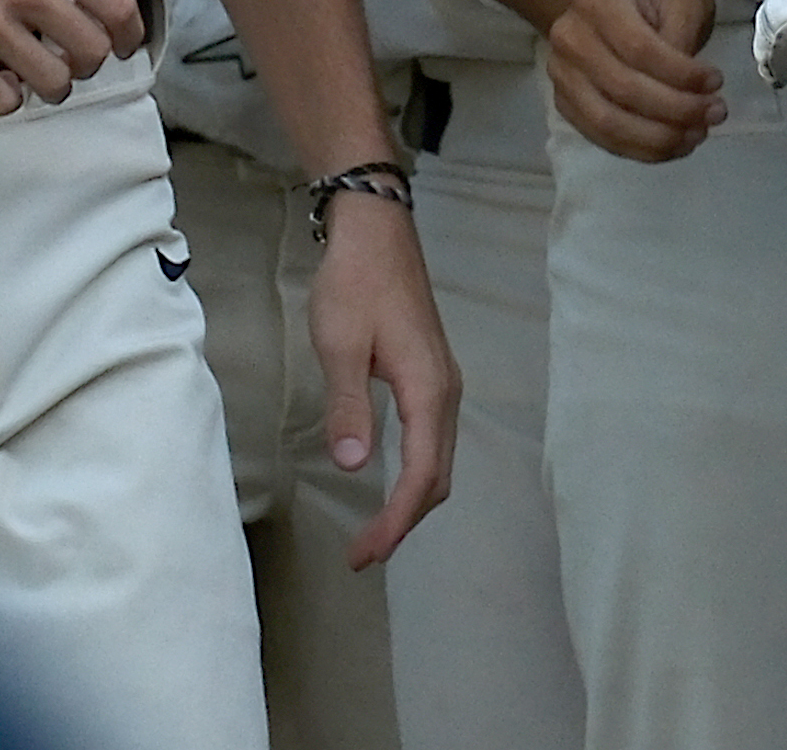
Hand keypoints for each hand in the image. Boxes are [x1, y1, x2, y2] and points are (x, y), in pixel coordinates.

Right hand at [0, 0, 150, 114]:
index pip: (118, 6)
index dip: (130, 35)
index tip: (125, 47)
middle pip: (92, 52)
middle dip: (89, 65)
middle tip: (72, 61)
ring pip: (53, 83)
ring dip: (52, 88)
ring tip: (37, 75)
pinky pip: (3, 100)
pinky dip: (8, 99)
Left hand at [302, 189, 457, 562]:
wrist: (377, 232)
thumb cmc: (355, 284)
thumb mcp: (340, 345)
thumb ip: (348, 406)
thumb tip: (356, 465)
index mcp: (428, 389)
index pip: (422, 474)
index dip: (396, 520)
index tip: (364, 553)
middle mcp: (446, 392)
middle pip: (439, 475)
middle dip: (406, 521)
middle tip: (363, 554)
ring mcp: (443, 382)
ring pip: (439, 458)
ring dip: (413, 499)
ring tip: (376, 530)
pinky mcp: (432, 375)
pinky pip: (434, 439)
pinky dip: (417, 472)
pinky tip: (391, 481)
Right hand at [546, 0, 721, 160]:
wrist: (615, 2)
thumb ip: (685, 32)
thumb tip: (688, 87)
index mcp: (598, 0)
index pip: (639, 49)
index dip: (680, 74)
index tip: (716, 82)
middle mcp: (570, 37)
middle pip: (622, 89)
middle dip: (676, 110)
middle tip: (715, 113)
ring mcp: (562, 75)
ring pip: (608, 122)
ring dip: (659, 138)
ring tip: (698, 134)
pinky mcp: (565, 104)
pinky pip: (601, 138)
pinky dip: (641, 149)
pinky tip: (675, 144)